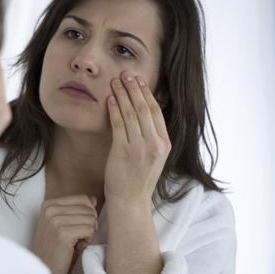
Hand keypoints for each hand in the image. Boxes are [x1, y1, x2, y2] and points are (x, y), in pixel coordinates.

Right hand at [31, 195, 97, 273]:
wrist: (44, 265)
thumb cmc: (53, 247)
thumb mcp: (62, 224)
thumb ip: (76, 210)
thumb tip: (93, 199)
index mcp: (49, 204)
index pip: (82, 198)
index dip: (88, 213)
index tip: (81, 226)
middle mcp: (50, 209)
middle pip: (88, 208)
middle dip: (90, 223)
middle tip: (80, 236)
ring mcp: (55, 220)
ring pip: (91, 218)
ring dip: (89, 232)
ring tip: (77, 241)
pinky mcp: (63, 233)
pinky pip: (90, 229)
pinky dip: (88, 239)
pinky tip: (78, 246)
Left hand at [104, 71, 170, 204]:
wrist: (130, 201)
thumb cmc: (138, 178)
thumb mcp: (153, 156)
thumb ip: (151, 136)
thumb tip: (144, 112)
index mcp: (164, 144)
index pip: (156, 112)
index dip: (147, 93)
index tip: (140, 80)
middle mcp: (154, 145)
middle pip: (144, 109)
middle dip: (134, 88)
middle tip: (126, 74)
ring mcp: (139, 148)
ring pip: (131, 114)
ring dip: (122, 94)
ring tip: (115, 81)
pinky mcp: (123, 152)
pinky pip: (118, 125)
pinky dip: (114, 110)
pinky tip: (110, 99)